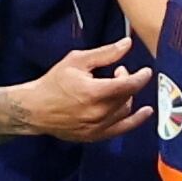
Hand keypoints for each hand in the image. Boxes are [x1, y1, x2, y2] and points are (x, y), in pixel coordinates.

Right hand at [24, 40, 154, 143]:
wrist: (35, 109)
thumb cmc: (53, 83)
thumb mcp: (77, 61)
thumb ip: (105, 54)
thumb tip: (127, 44)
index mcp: (94, 92)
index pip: (128, 85)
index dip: (141, 77)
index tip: (146, 71)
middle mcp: (99, 112)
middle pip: (127, 96)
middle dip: (128, 82)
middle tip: (118, 72)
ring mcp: (97, 127)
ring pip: (125, 111)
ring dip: (127, 97)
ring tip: (116, 87)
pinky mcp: (95, 136)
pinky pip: (122, 129)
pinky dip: (135, 120)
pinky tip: (145, 112)